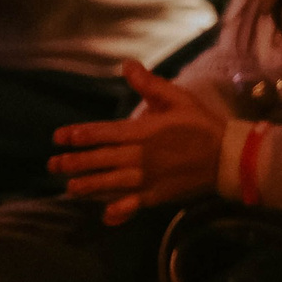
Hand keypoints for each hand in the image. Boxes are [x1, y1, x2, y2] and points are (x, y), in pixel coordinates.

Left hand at [50, 61, 229, 225]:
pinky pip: (133, 205)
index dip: (79, 135)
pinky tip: (106, 216)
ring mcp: (148, 178)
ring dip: (88, 186)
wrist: (229, 156)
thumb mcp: (178, 98)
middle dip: (74, 162)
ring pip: (110, 183)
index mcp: (143, 131)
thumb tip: (126, 65)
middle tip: (53, 165)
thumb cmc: (202, 125)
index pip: (103, 132)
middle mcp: (140, 156)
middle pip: (101, 159)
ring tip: (69, 188)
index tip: (59, 137)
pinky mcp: (157, 194)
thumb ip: (150, 85)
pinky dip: (119, 212)